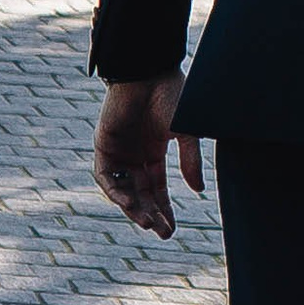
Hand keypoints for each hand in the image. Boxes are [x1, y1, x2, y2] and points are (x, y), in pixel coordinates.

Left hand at [94, 73, 196, 236]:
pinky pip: (106, 176)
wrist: (149, 72)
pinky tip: (130, 203)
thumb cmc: (171, 96)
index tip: (171, 230)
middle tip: (161, 232)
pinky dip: (117, 191)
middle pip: (141, 195)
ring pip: (123, 190)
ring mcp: (118, 151)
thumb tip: (199, 190)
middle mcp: (135, 155)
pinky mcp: (103, 145)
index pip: (157, 190)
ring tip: (146, 222)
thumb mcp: (186, 132)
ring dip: (133, 208)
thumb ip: (190, 161)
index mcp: (154, 151)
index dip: (164, 210)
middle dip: (150, 214)